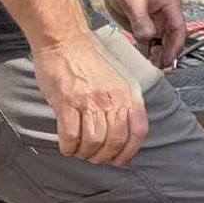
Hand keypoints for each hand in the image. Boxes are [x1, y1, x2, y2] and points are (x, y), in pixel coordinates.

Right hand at [31, 33, 148, 164]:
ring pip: (93, 142)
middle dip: (104, 157)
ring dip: (86, 153)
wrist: (65, 42)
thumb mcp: (117, 81)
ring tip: (80, 151)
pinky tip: (67, 146)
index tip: (119, 160)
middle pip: (115, 142)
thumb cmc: (89, 63)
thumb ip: (121, 105)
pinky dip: (69, 147)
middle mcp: (112, 99)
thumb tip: (120, 136)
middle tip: (94, 158)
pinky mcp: (67, 102)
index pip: (138, 132)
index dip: (129, 152)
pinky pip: (70, 135)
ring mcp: (89, 101)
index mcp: (127, 95)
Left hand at [97, 0, 188, 67]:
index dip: (175, 47)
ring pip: (161, 45)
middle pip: (172, 41)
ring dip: (156, 56)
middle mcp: (165, 16)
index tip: (168, 60)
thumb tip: (147, 37)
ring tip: (148, 67)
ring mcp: (154, 23)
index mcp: (170, 6)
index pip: (179, 31)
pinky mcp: (143, 28)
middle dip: (166, 55)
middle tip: (157, 68)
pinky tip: (140, 60)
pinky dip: (145, 53)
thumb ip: (140, 19)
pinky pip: (148, 44)